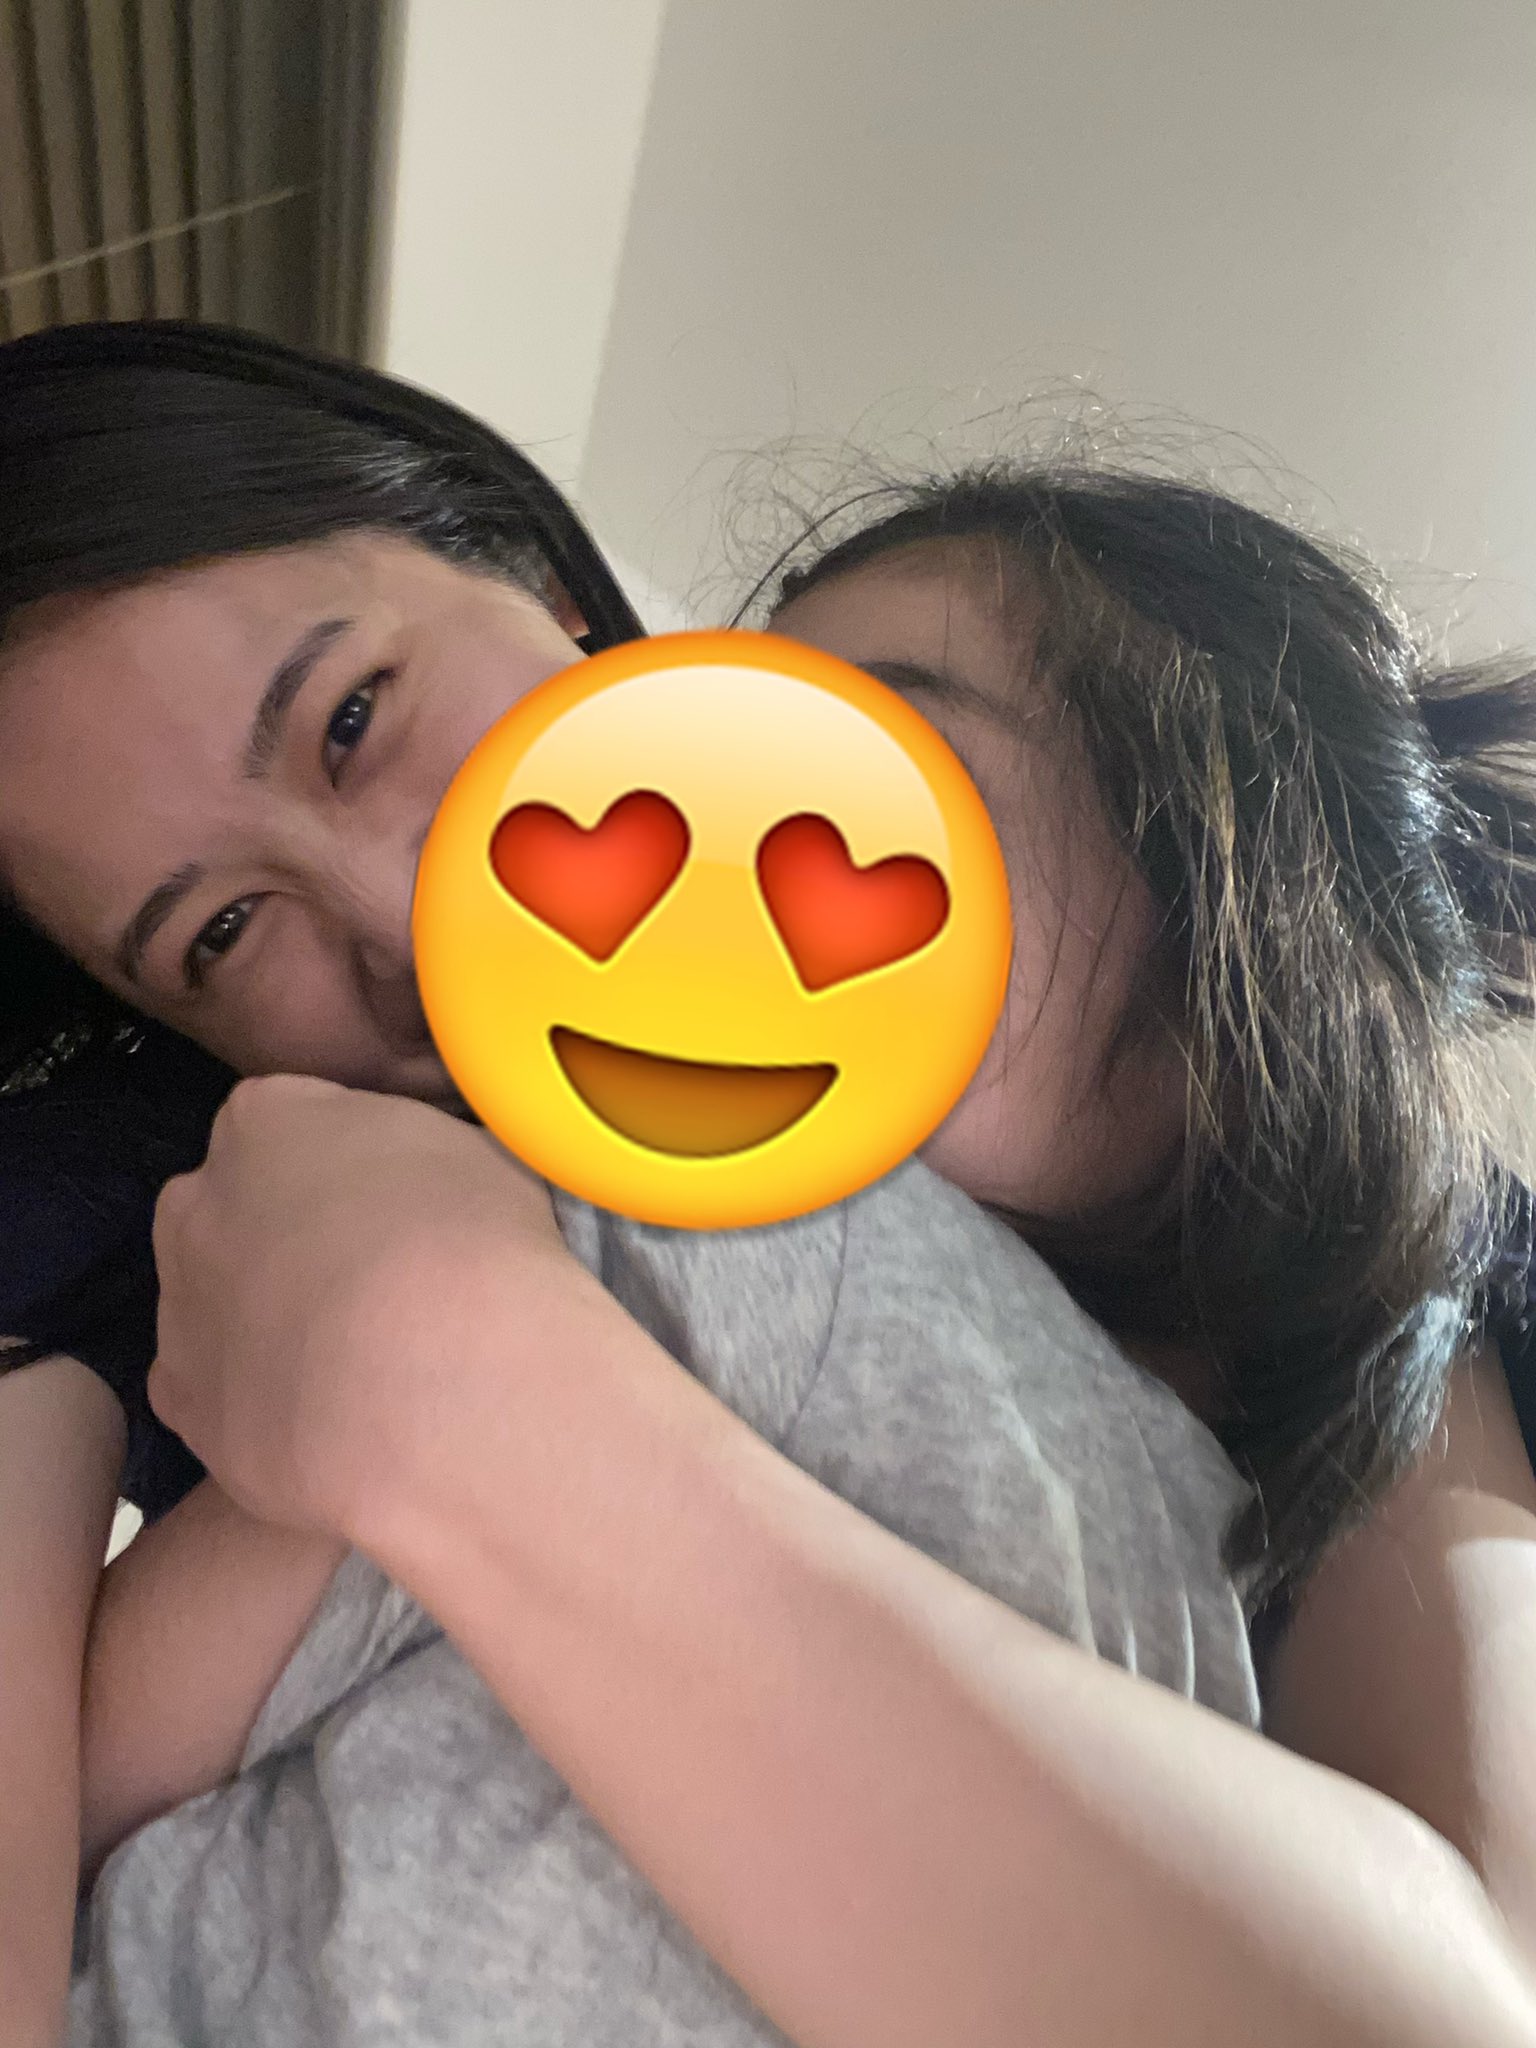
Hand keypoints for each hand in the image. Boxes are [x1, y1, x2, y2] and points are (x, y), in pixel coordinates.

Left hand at [147, 1074, 567, 1535]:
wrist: (430, 1385)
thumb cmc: (468, 1243)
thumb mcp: (482, 1156)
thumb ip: (431, 1156)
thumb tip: (446, 1183)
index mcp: (267, 1121)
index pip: (284, 1118)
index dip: (340, 1164)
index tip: (392, 1202)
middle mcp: (199, 1205)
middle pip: (230, 1207)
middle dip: (281, 1236)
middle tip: (367, 1280)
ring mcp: (179, 1307)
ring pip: (214, 1304)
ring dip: (265, 1323)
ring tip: (354, 1366)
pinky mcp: (184, 1402)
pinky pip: (212, 1392)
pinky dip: (251, 1401)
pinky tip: (316, 1422)